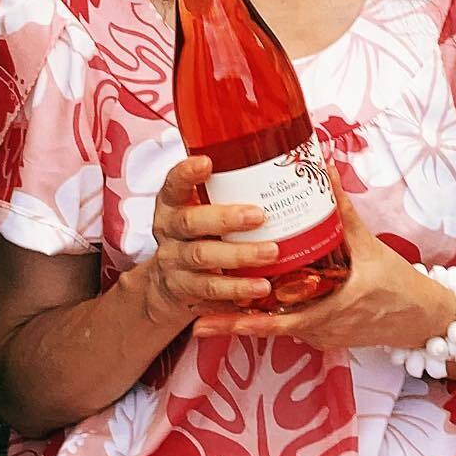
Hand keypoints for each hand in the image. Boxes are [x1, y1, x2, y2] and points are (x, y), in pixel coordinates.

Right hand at [136, 157, 281, 327]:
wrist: (165, 285)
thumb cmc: (196, 234)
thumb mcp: (197, 209)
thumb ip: (226, 190)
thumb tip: (290, 162)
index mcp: (171, 205)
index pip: (172, 184)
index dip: (186, 174)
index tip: (207, 163)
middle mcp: (169, 232)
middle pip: (191, 222)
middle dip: (225, 218)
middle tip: (259, 215)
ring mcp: (175, 264)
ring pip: (205, 260)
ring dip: (240, 257)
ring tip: (271, 254)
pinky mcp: (186, 291)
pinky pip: (212, 293)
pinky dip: (237, 292)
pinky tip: (261, 289)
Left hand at [196, 171, 455, 351]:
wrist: (424, 319)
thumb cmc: (399, 285)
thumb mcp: (370, 246)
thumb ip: (343, 210)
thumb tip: (324, 169)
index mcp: (331, 309)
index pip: (279, 321)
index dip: (245, 321)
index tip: (212, 315)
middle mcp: (321, 329)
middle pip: (270, 328)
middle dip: (233, 324)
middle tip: (198, 318)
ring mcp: (322, 336)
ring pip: (278, 329)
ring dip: (248, 322)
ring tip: (209, 312)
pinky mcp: (325, 335)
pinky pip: (292, 327)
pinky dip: (270, 318)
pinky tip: (247, 305)